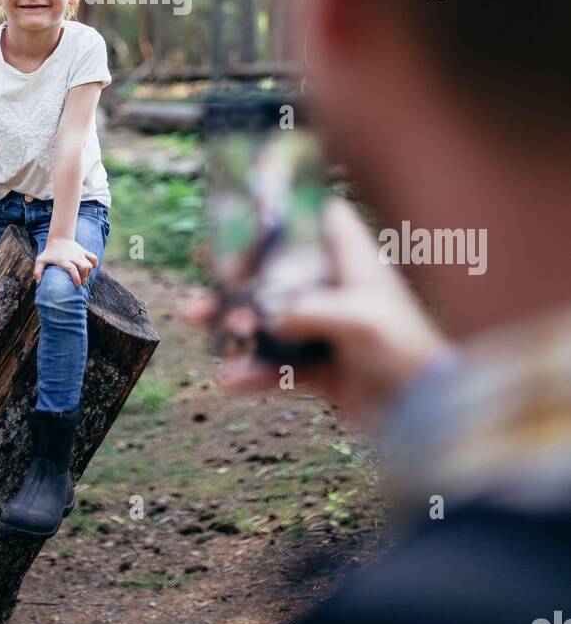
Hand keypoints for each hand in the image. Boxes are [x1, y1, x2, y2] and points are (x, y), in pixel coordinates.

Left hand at [34, 236, 97, 286]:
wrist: (59, 238)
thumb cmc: (49, 252)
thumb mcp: (40, 260)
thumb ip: (38, 271)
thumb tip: (38, 282)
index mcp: (64, 260)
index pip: (72, 269)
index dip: (76, 278)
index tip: (77, 285)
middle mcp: (73, 257)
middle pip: (84, 267)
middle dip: (85, 277)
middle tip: (81, 283)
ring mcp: (80, 254)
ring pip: (89, 264)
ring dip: (89, 272)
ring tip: (85, 277)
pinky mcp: (84, 251)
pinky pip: (93, 257)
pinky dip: (94, 263)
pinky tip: (91, 268)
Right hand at [181, 196, 449, 429]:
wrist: (427, 415)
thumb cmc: (405, 351)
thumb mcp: (360, 319)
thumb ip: (310, 310)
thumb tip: (268, 318)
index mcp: (355, 262)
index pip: (324, 218)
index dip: (291, 210)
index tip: (252, 208)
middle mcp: (338, 290)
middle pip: (282, 268)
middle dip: (241, 270)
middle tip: (206, 268)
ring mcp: (327, 329)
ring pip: (270, 316)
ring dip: (232, 318)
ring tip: (196, 319)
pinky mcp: (321, 369)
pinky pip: (276, 365)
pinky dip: (252, 371)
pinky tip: (228, 379)